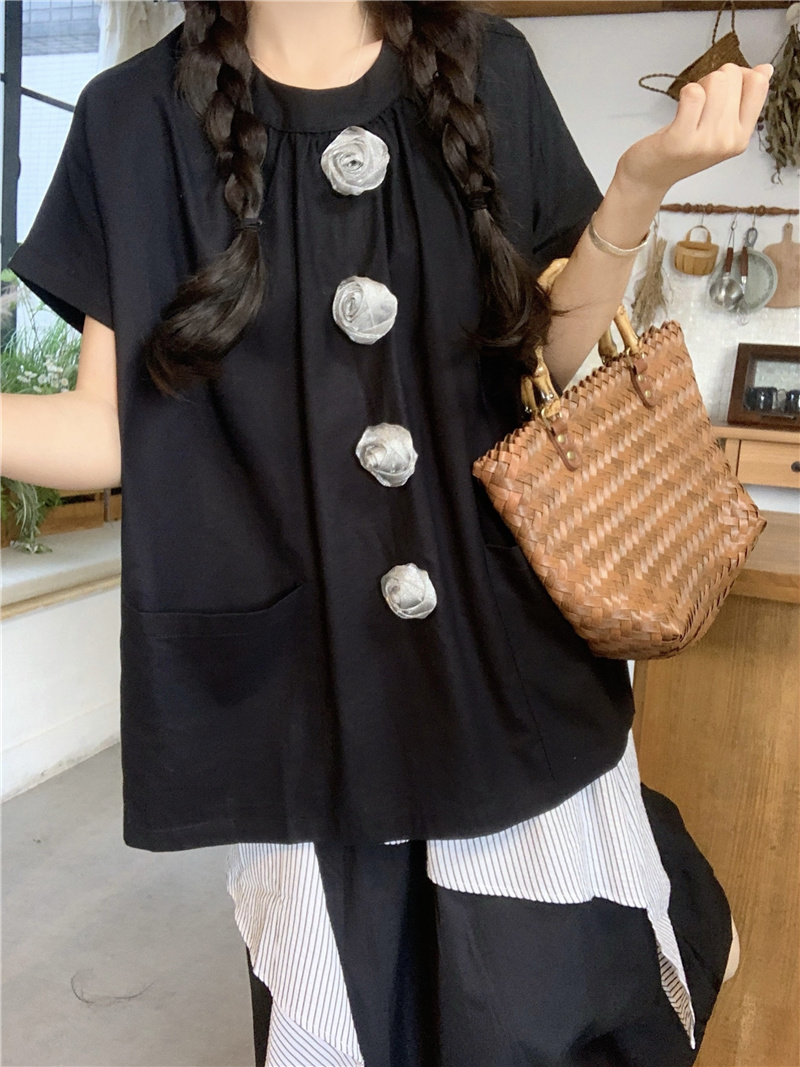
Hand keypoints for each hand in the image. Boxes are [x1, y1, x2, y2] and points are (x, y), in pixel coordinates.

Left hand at [617, 62, 772, 194]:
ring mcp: (706, 142)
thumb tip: (765, 70)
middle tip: (698, 104)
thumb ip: (743, 101)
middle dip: (712, 79)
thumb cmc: (681, 148)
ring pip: (715, 81)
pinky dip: (684, 92)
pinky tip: (678, 110)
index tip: (721, 90)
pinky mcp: (681, 139)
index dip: (738, 75)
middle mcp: (728, 141)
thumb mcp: (718, 127)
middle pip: (732, 76)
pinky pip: (693, 94)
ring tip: (688, 108)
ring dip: (698, 85)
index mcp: (742, 136)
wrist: (649, 177)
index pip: (758, 84)